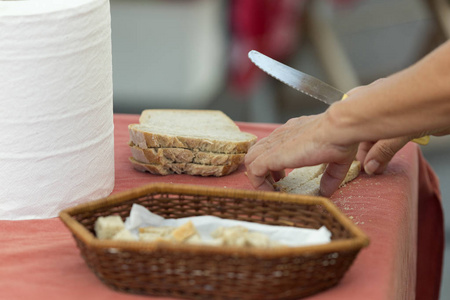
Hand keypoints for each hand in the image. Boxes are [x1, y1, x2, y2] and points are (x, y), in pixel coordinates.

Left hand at [244, 113, 358, 196]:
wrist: (337, 128)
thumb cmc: (339, 137)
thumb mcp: (337, 160)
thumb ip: (330, 176)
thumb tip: (327, 191)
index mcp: (292, 132)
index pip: (272, 144)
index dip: (273, 162)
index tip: (282, 177)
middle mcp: (279, 135)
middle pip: (257, 151)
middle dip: (262, 170)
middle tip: (275, 184)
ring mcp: (273, 145)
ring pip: (251, 159)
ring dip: (257, 177)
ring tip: (271, 190)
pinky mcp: (271, 155)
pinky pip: (254, 171)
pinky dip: (259, 184)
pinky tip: (272, 192)